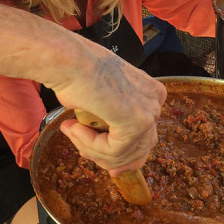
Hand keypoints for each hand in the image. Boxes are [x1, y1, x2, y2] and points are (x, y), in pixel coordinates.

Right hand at [47, 46, 165, 174]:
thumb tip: (114, 164)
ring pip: (122, 153)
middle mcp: (155, 101)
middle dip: (108, 157)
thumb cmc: (77, 72)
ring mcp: (149, 112)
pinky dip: (88, 143)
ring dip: (91, 148)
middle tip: (83, 151)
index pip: (145, 138)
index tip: (105, 164)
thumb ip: (111, 124)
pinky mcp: (136, 123)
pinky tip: (74, 127)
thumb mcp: (100, 100)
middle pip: (138, 149)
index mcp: (150, 92)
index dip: (123, 156)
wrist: (68, 59)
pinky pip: (112, 150)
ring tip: (71, 130)